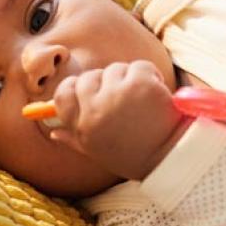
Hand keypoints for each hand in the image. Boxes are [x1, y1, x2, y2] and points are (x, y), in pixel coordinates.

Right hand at [49, 61, 184, 180]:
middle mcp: (96, 109)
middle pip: (89, 77)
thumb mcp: (98, 151)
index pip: (63, 94)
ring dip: (129, 78)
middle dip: (105, 82)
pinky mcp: (141, 85)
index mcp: (83, 126)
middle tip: (123, 96)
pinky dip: (149, 75)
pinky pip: (139, 66)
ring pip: (116, 69)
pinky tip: (156, 93)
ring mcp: (118, 95)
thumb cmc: (134, 155)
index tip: (90, 90)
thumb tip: (54, 132)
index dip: (74, 88)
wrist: (171, 158)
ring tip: (142, 100)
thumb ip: (74, 139)